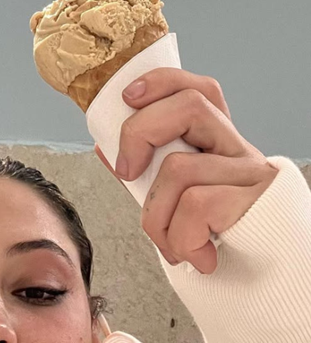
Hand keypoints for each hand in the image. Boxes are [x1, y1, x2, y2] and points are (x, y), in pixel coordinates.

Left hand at [93, 68, 278, 274]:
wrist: (259, 279)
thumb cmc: (207, 229)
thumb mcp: (168, 193)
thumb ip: (141, 168)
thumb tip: (103, 148)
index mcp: (215, 137)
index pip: (197, 88)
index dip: (160, 82)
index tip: (128, 97)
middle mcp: (238, 146)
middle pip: (190, 106)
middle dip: (139, 133)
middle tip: (127, 172)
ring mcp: (250, 172)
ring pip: (181, 167)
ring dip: (156, 213)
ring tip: (167, 240)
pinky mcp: (257, 202)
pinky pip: (196, 206)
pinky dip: (180, 237)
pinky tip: (194, 255)